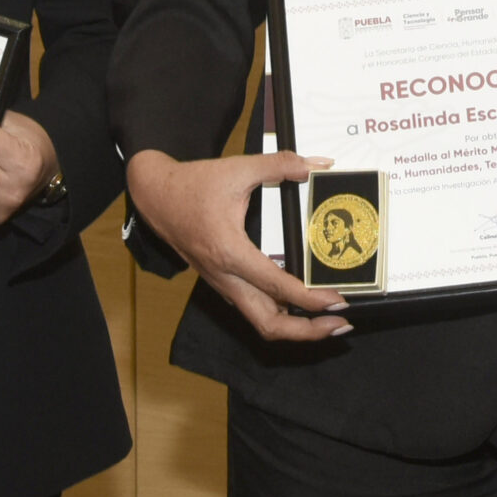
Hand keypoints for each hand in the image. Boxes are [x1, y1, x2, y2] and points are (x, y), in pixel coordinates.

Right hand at [126, 148, 351, 343]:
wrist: (156, 195)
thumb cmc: (193, 184)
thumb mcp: (238, 169)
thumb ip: (280, 165)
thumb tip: (315, 164)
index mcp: (230, 252)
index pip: (276, 287)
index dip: (309, 299)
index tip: (337, 302)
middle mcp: (225, 276)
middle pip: (268, 325)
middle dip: (306, 331)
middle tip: (340, 323)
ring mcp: (222, 284)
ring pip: (260, 322)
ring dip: (294, 329)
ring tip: (327, 322)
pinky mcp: (222, 283)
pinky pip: (252, 309)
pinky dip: (279, 316)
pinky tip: (300, 307)